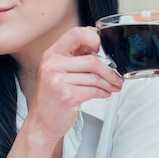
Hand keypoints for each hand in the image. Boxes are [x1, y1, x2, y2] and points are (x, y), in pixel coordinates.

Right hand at [26, 26, 122, 142]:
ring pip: (95, 77)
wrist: (41, 123)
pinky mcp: (67, 96)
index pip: (76, 34)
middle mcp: (53, 65)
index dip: (93, 39)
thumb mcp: (57, 73)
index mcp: (51, 55)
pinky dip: (103, 92)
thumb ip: (73, 59)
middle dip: (109, 70)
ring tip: (113, 86)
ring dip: (109, 83)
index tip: (102, 50)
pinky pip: (94, 90)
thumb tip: (98, 49)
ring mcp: (59, 81)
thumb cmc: (51, 99)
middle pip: (92, 60)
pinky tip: (104, 93)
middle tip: (116, 76)